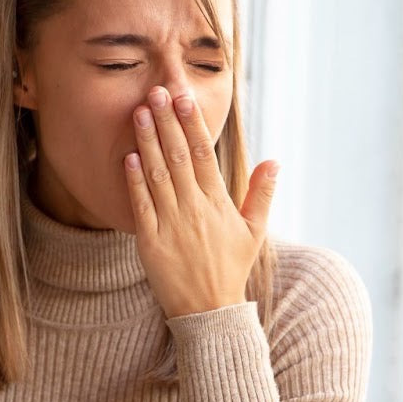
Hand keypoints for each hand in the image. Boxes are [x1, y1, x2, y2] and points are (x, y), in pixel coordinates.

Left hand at [123, 85, 277, 316]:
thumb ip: (262, 194)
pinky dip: (135, 181)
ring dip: (147, 142)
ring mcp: (171, 224)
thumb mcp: (254, 232)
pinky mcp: (150, 242)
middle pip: (177, 156)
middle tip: (156, 91)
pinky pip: (142, 206)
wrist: (209, 310)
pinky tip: (128, 157)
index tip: (184, 97)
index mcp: (218, 203)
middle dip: (166, 122)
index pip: (203, 154)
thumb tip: (274, 161)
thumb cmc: (231, 269)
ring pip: (157, 175)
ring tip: (140, 113)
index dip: (191, 123)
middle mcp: (194, 209)